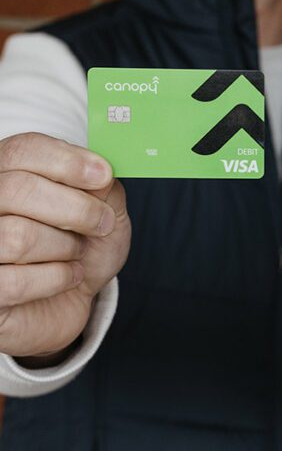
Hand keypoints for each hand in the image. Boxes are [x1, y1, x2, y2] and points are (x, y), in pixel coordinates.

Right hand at [0, 133, 130, 363]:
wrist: (70, 299)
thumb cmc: (80, 250)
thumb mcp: (104, 211)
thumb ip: (102, 187)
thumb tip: (100, 171)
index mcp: (7, 175)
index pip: (23, 151)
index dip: (66, 161)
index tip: (103, 176)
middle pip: (18, 189)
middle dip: (76, 209)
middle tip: (102, 223)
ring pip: (18, 236)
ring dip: (65, 247)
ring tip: (76, 252)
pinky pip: (16, 281)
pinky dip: (56, 278)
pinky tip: (68, 275)